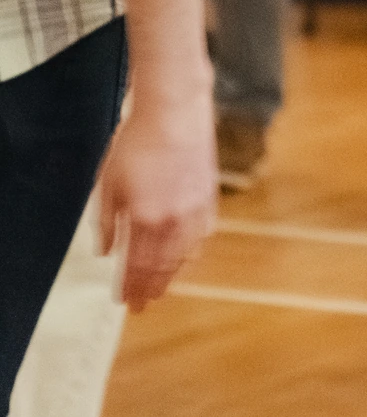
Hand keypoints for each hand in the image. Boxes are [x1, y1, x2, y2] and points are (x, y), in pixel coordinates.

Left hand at [97, 93, 216, 309]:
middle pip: (162, 267)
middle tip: (143, 306)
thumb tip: (106, 251)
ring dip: (173, 276)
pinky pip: (203, 236)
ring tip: (163, 288)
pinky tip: (188, 258)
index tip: (124, 302)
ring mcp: (195, 209)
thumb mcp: (108, 182)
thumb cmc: (136, 142)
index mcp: (144, 218)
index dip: (130, 287)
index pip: (136, 266)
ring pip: (185, 255)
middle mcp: (173, 220)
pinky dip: (194, 253)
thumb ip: (107, 222)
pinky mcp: (209, 196)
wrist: (174, 110)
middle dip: (151, 289)